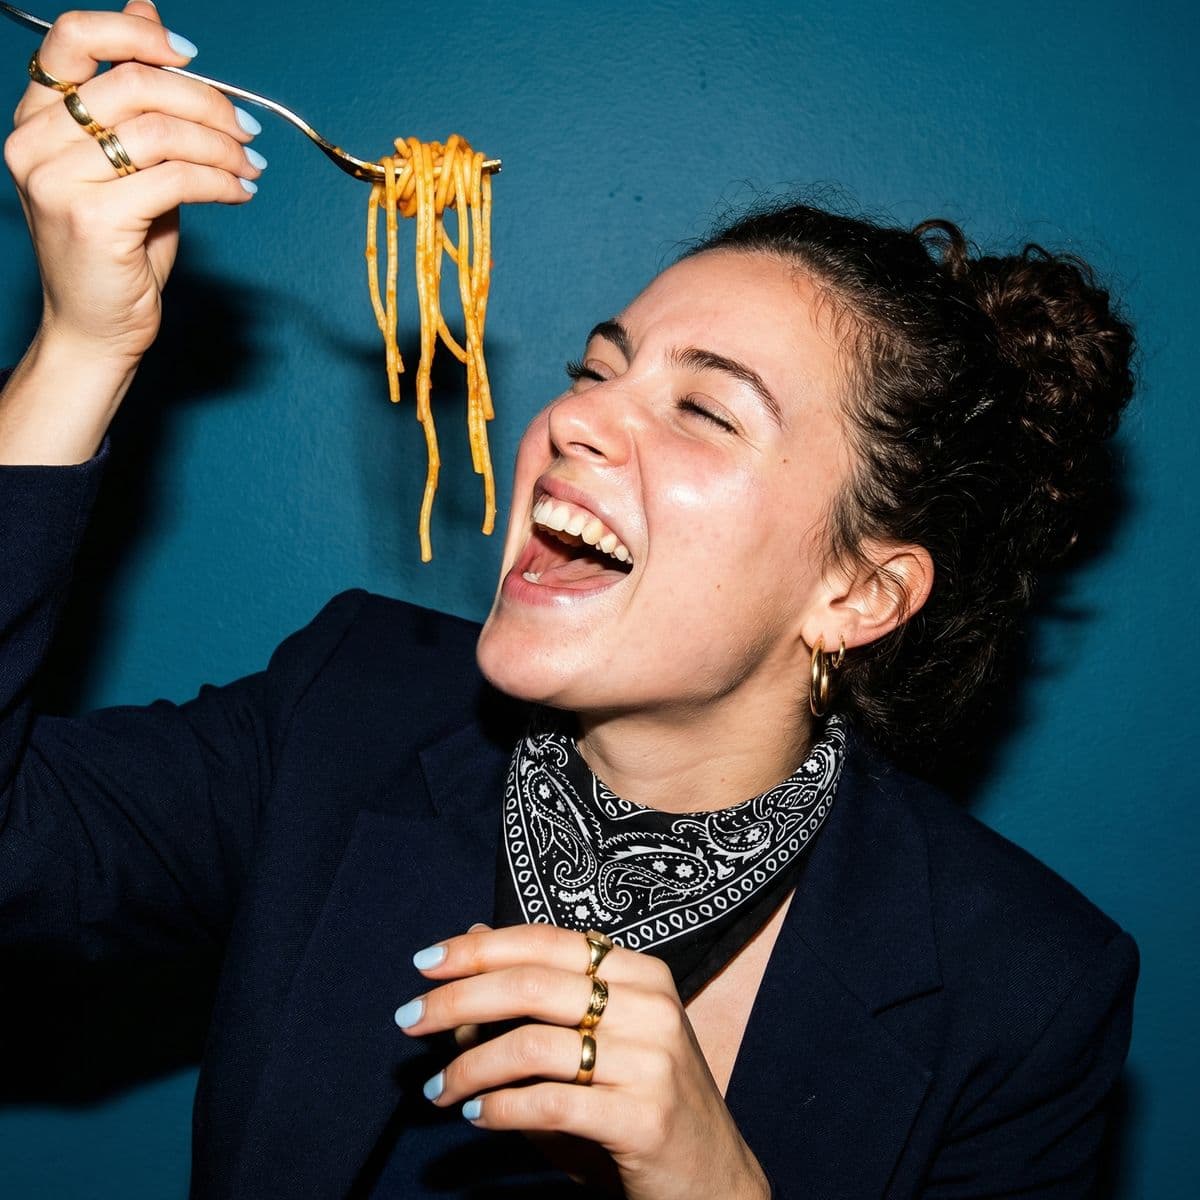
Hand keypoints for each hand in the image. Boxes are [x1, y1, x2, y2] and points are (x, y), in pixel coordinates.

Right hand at [4, 1, 261, 372]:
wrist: (95, 327)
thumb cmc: (117, 250)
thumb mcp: (126, 163)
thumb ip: (136, 98)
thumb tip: (151, 16)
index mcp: (35, 118)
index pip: (74, 39)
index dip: (138, 35)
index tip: (192, 57)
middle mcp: (35, 142)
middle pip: (136, 85)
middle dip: (208, 103)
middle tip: (247, 129)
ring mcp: (59, 181)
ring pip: (162, 132)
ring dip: (222, 146)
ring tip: (250, 166)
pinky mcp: (95, 219)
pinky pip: (177, 179)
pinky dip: (221, 181)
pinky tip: (239, 192)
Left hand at [396, 924, 770, 1199]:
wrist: (713, 1179)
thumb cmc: (642, 1101)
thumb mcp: (595, 1040)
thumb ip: (535, 993)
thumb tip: (468, 939)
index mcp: (641, 971)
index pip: (545, 941)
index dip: (479, 950)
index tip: (423, 965)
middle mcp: (651, 1004)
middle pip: (531, 986)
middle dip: (457, 1001)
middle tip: (408, 1022)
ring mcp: (653, 1059)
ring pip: (533, 1045)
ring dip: (469, 1067)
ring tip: (437, 1090)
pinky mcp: (645, 1117)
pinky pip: (550, 1102)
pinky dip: (501, 1108)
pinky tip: (477, 1115)